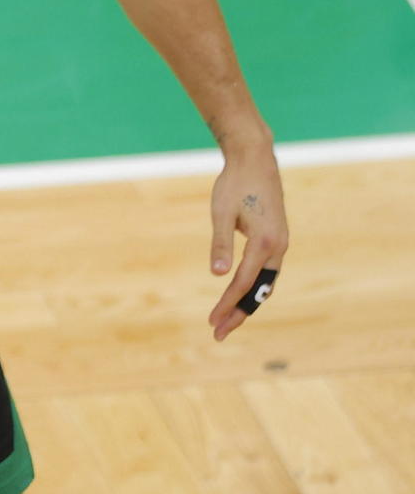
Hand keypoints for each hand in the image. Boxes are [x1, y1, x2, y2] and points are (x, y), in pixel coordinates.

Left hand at [206, 141, 288, 341]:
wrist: (255, 160)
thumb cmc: (235, 184)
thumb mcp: (221, 212)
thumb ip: (220, 244)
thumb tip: (218, 275)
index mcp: (265, 242)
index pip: (243, 282)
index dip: (227, 304)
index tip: (212, 322)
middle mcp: (278, 246)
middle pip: (259, 289)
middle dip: (239, 312)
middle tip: (219, 333)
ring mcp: (281, 243)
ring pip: (265, 282)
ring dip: (247, 301)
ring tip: (228, 320)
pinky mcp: (277, 238)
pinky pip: (266, 270)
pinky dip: (254, 286)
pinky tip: (241, 295)